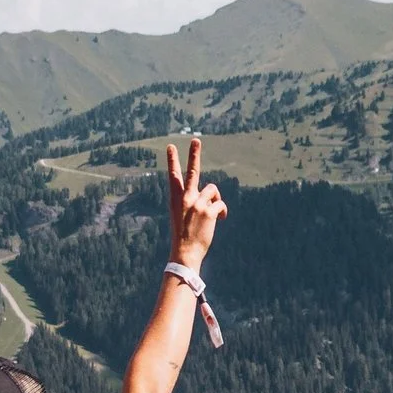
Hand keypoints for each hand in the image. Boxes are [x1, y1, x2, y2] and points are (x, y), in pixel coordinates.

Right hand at [164, 133, 225, 267]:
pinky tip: (219, 221)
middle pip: (192, 171)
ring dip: (216, 200)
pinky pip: (221, 204)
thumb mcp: (182, 217)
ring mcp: (196, 203)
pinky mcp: (208, 211)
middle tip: (195, 140)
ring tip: (213, 214)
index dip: (172, 161)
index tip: (171, 147)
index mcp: (176, 199)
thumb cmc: (184, 237)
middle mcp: (185, 198)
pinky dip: (222, 212)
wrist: (185, 252)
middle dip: (194, 154)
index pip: (173, 176)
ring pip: (213, 190)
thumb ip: (193, 203)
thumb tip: (209, 195)